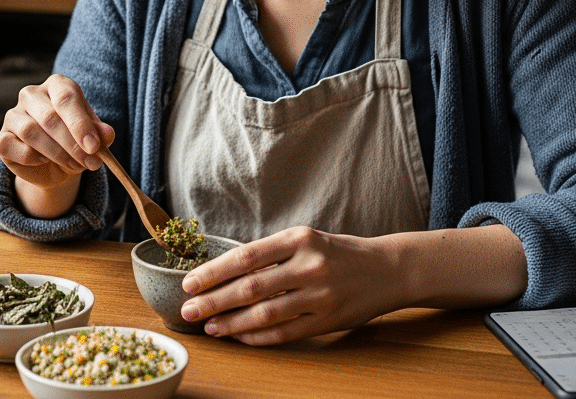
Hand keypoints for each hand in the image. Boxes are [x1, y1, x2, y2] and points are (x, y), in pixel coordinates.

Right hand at [0, 73, 114, 193]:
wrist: (53, 165)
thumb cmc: (75, 141)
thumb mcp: (92, 137)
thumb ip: (100, 133)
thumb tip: (107, 135)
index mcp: (57, 85)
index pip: (66, 97)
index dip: (80, 124)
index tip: (94, 147)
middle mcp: (31, 94)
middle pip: (49, 117)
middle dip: (72, 144)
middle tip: (90, 162)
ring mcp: (13, 115)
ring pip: (31, 132)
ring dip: (57, 153)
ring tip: (75, 165)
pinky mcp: (2, 138)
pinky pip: (15, 147)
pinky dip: (34, 159)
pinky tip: (46, 161)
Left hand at [178, 226, 402, 345]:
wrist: (387, 269)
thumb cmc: (337, 253)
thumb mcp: (306, 240)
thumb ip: (271, 254)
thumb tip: (223, 272)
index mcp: (299, 238)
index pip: (246, 256)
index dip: (214, 272)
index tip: (189, 283)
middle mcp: (309, 265)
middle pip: (250, 287)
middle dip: (214, 300)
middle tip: (188, 310)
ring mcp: (320, 295)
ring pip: (265, 314)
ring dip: (232, 323)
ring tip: (210, 327)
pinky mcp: (328, 320)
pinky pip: (285, 333)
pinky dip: (258, 337)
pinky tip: (239, 337)